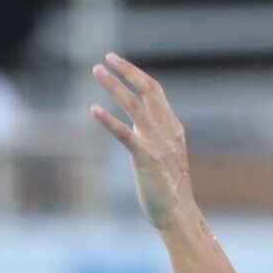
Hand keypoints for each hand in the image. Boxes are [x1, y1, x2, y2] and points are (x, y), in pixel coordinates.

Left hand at [90, 53, 196, 229]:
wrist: (179, 214)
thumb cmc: (168, 189)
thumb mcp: (163, 156)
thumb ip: (151, 136)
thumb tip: (133, 123)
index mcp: (172, 128)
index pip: (155, 92)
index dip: (136, 75)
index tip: (118, 63)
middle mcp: (167, 130)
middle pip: (148, 89)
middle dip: (127, 71)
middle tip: (107, 57)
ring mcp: (157, 143)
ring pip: (134, 105)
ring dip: (114, 85)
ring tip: (96, 71)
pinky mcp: (145, 158)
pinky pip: (124, 134)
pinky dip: (108, 120)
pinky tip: (93, 109)